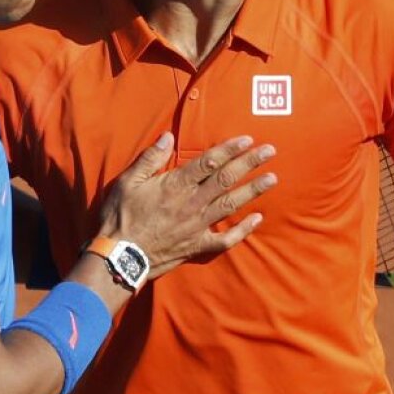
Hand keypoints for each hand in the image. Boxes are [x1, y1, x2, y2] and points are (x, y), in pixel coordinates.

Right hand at [97, 133, 275, 277]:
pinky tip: (257, 219)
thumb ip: (150, 158)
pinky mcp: (198, 245)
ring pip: (231, 205)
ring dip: (254, 191)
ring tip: (273, 179)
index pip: (209, 162)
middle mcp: (192, 203)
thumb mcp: (127, 182)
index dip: (229, 149)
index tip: (247, 139)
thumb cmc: (121, 217)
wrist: (120, 256)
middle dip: (250, 163)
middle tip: (270, 151)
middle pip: (226, 179)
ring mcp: (198, 226)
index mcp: (176, 185)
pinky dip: (243, 230)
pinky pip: (225, 239)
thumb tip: (168, 136)